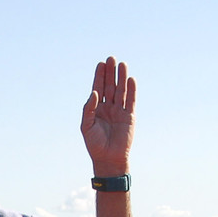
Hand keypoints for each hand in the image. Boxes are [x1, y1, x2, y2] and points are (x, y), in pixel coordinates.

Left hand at [80, 56, 134, 174]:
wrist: (108, 158)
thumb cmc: (94, 144)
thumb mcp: (86, 125)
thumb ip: (88, 109)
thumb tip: (94, 93)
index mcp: (96, 109)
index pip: (98, 88)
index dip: (99, 76)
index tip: (101, 64)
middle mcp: (108, 107)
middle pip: (110, 86)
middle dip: (110, 73)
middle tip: (111, 58)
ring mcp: (119, 111)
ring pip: (121, 91)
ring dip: (121, 78)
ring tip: (122, 64)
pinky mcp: (129, 116)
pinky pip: (130, 101)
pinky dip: (131, 90)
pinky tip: (131, 79)